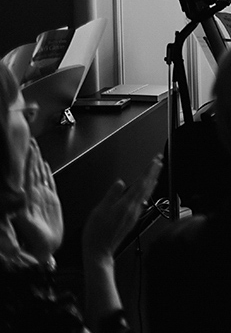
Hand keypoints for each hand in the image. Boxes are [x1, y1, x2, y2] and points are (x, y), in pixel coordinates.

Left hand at [13, 140, 62, 262]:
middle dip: (30, 156)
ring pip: (38, 174)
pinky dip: (47, 173)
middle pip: (31, 170)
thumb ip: (19, 209)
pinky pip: (48, 182)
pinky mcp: (50, 201)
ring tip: (35, 148)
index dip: (25, 161)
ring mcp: (42, 197)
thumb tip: (18, 196)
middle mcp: (35, 195)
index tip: (25, 147)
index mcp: (29, 198)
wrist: (44, 252)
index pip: (26, 174)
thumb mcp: (24, 223)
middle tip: (29, 140)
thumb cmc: (36, 241)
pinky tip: (45, 166)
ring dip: (36, 161)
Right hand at [82, 155, 162, 263]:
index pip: (141, 184)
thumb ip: (111, 195)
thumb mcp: (99, 211)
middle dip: (154, 173)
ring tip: (155, 174)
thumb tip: (120, 182)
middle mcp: (133, 209)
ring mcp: (134, 215)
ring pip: (146, 194)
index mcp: (126, 205)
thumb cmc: (96, 233)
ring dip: (151, 182)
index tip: (155, 161)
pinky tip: (146, 192)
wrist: (100, 252)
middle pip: (147, 187)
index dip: (149, 171)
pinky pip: (142, 202)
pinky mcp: (132, 220)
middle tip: (159, 162)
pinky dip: (147, 193)